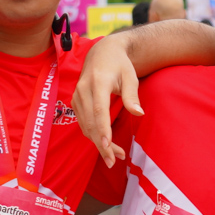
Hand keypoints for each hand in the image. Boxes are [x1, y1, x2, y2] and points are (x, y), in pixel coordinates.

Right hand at [73, 38, 139, 166]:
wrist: (101, 53)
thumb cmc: (119, 65)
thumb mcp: (130, 76)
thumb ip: (132, 95)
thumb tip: (138, 113)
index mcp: (98, 82)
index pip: (99, 110)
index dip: (103, 130)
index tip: (107, 146)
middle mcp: (84, 90)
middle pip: (91, 123)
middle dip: (102, 144)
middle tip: (115, 161)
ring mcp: (77, 96)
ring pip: (86, 126)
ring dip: (98, 143)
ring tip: (114, 156)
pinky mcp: (75, 102)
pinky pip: (83, 123)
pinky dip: (92, 136)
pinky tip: (105, 145)